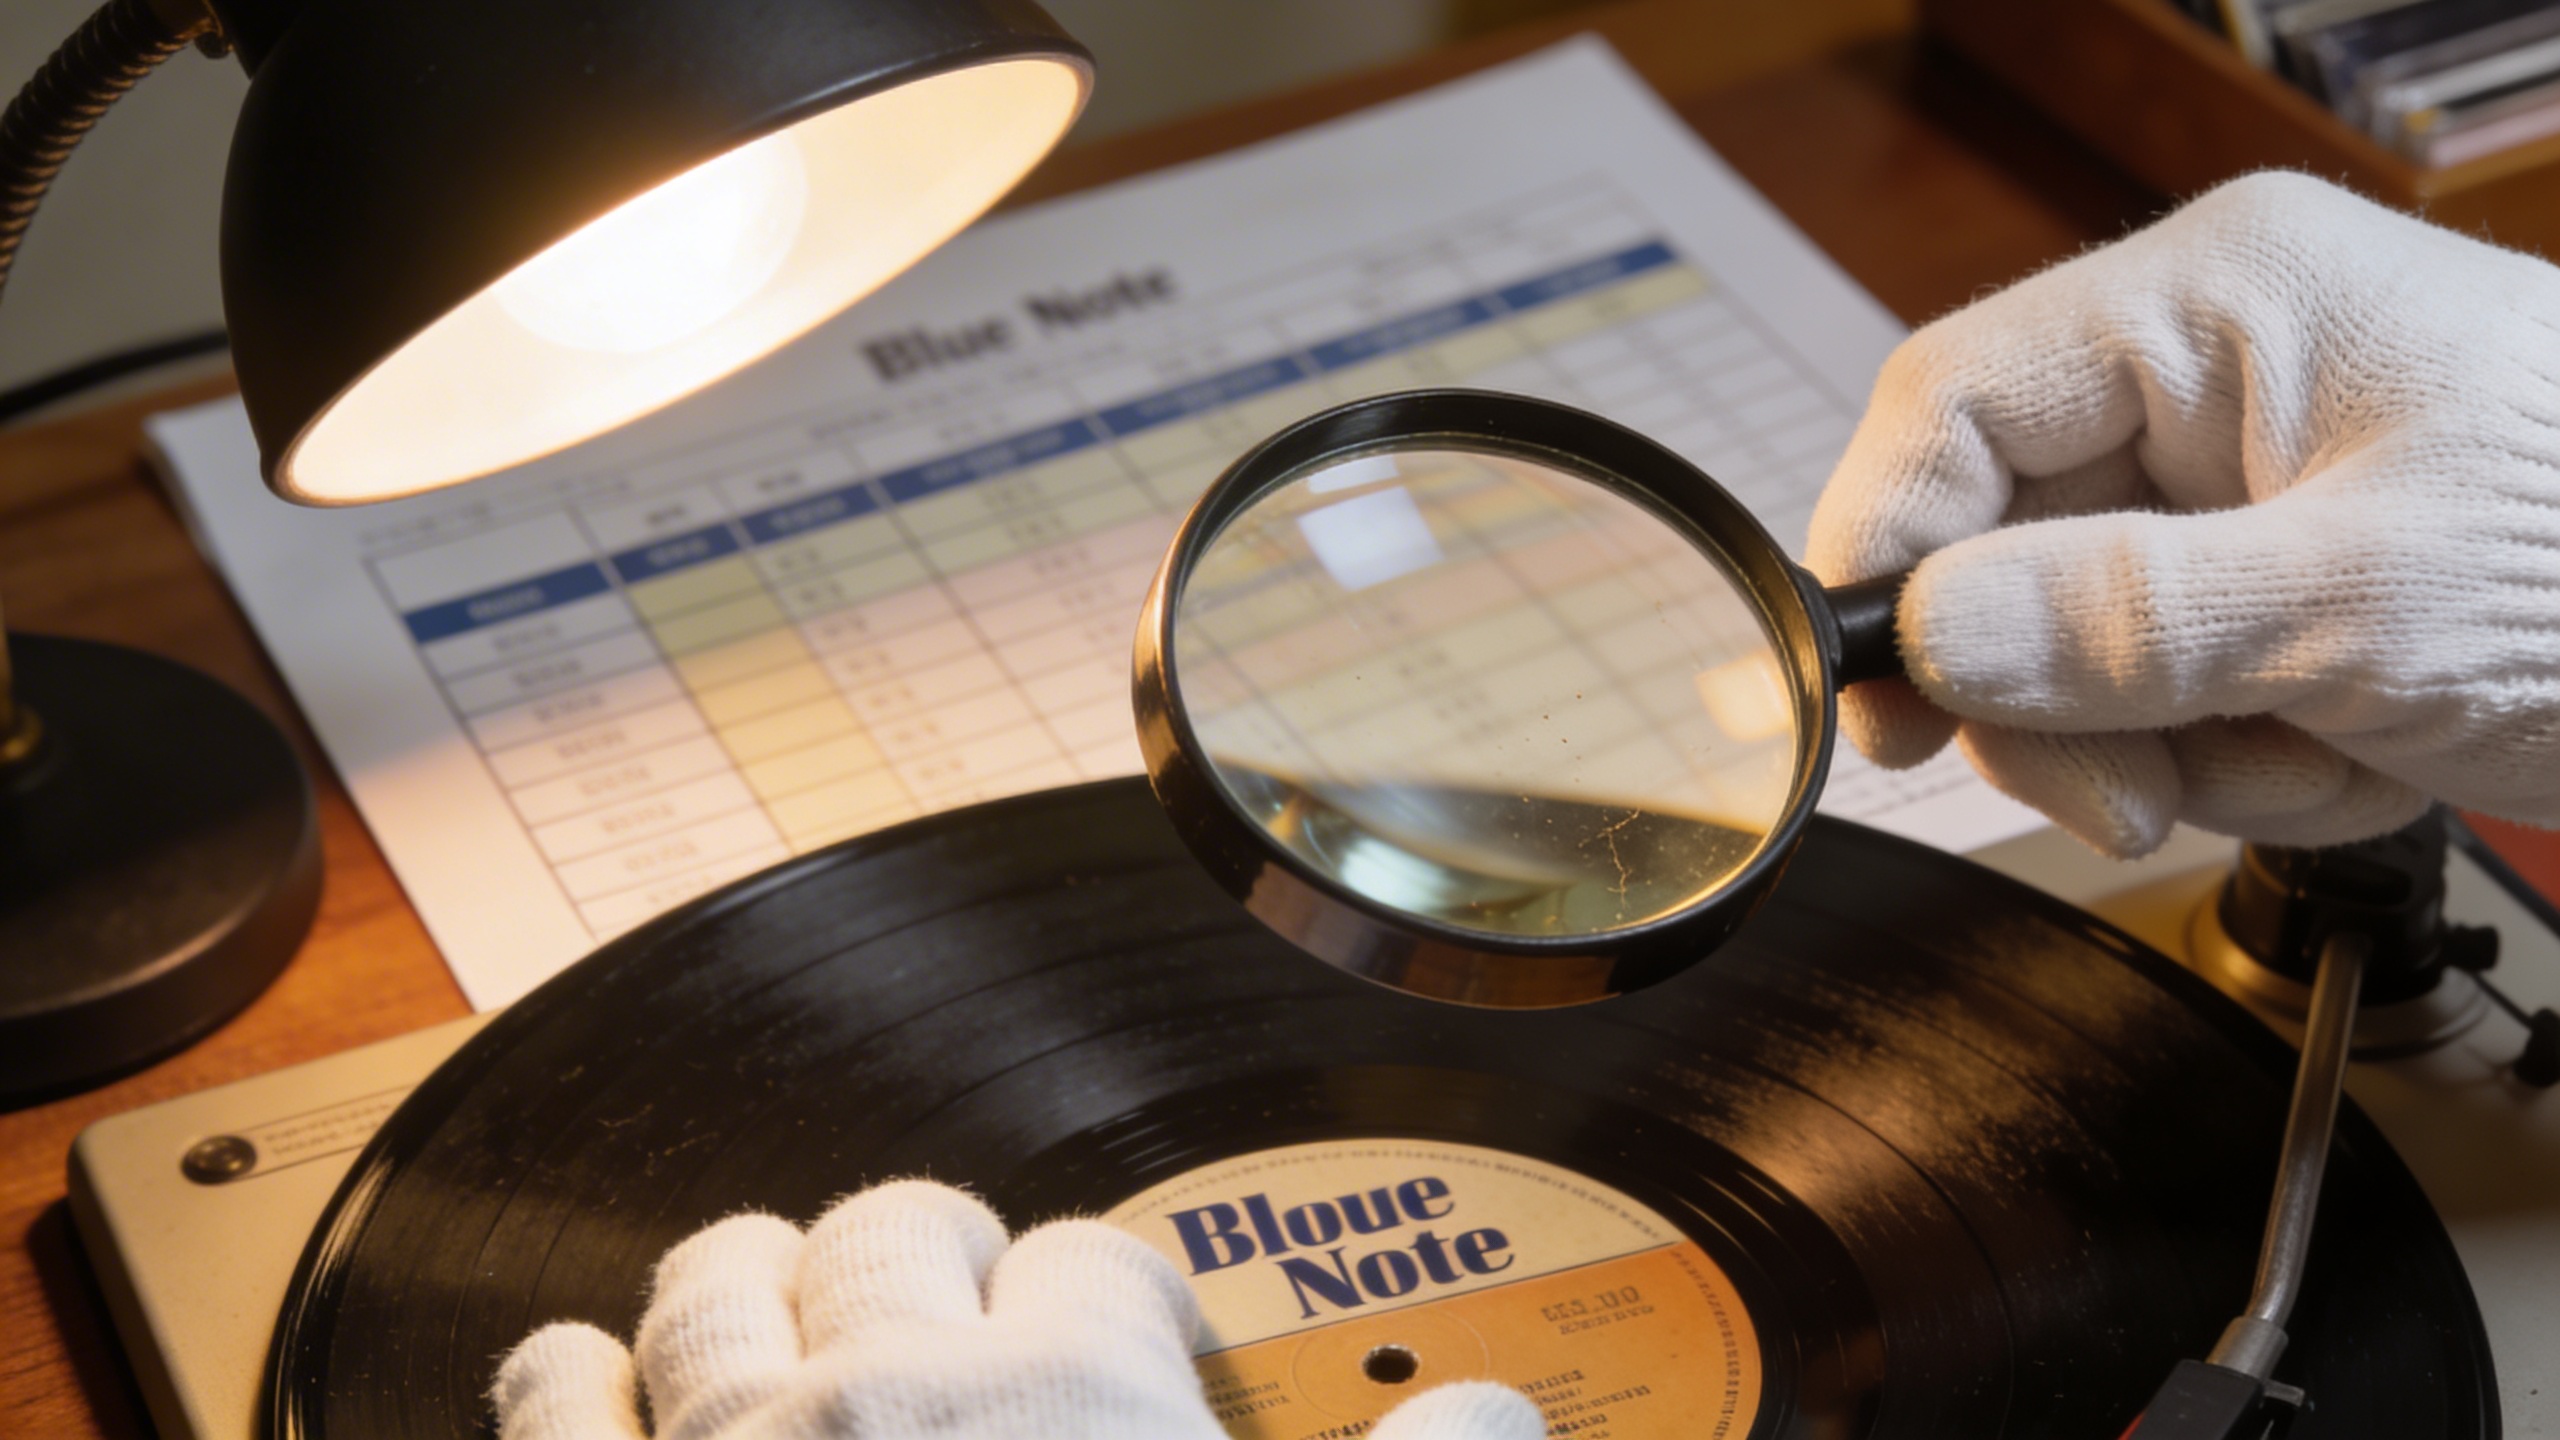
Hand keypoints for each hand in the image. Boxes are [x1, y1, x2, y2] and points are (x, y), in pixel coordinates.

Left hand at [493, 1180, 1545, 1439]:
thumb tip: (1494, 1422)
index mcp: (1076, 1400)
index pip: (1093, 1260)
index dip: (1109, 1289)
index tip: (1110, 1326)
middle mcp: (897, 1390)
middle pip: (902, 1225)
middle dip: (932, 1242)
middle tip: (947, 1284)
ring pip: (723, 1280)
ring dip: (748, 1268)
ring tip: (768, 1281)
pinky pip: (557, 1409)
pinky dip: (565, 1374)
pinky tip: (575, 1364)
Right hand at [1809, 171, 2559, 856]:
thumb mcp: (2362, 604)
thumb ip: (2122, 620)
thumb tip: (1924, 638)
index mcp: (2213, 303)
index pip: (1947, 402)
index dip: (1882, 550)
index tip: (1877, 701)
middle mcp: (2208, 374)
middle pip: (1998, 539)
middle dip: (2055, 695)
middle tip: (2118, 797)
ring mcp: (2242, 480)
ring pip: (2070, 634)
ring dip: (2158, 742)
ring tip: (2299, 757)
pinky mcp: (2276, 575)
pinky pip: (2160, 681)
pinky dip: (2229, 753)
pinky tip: (2340, 750)